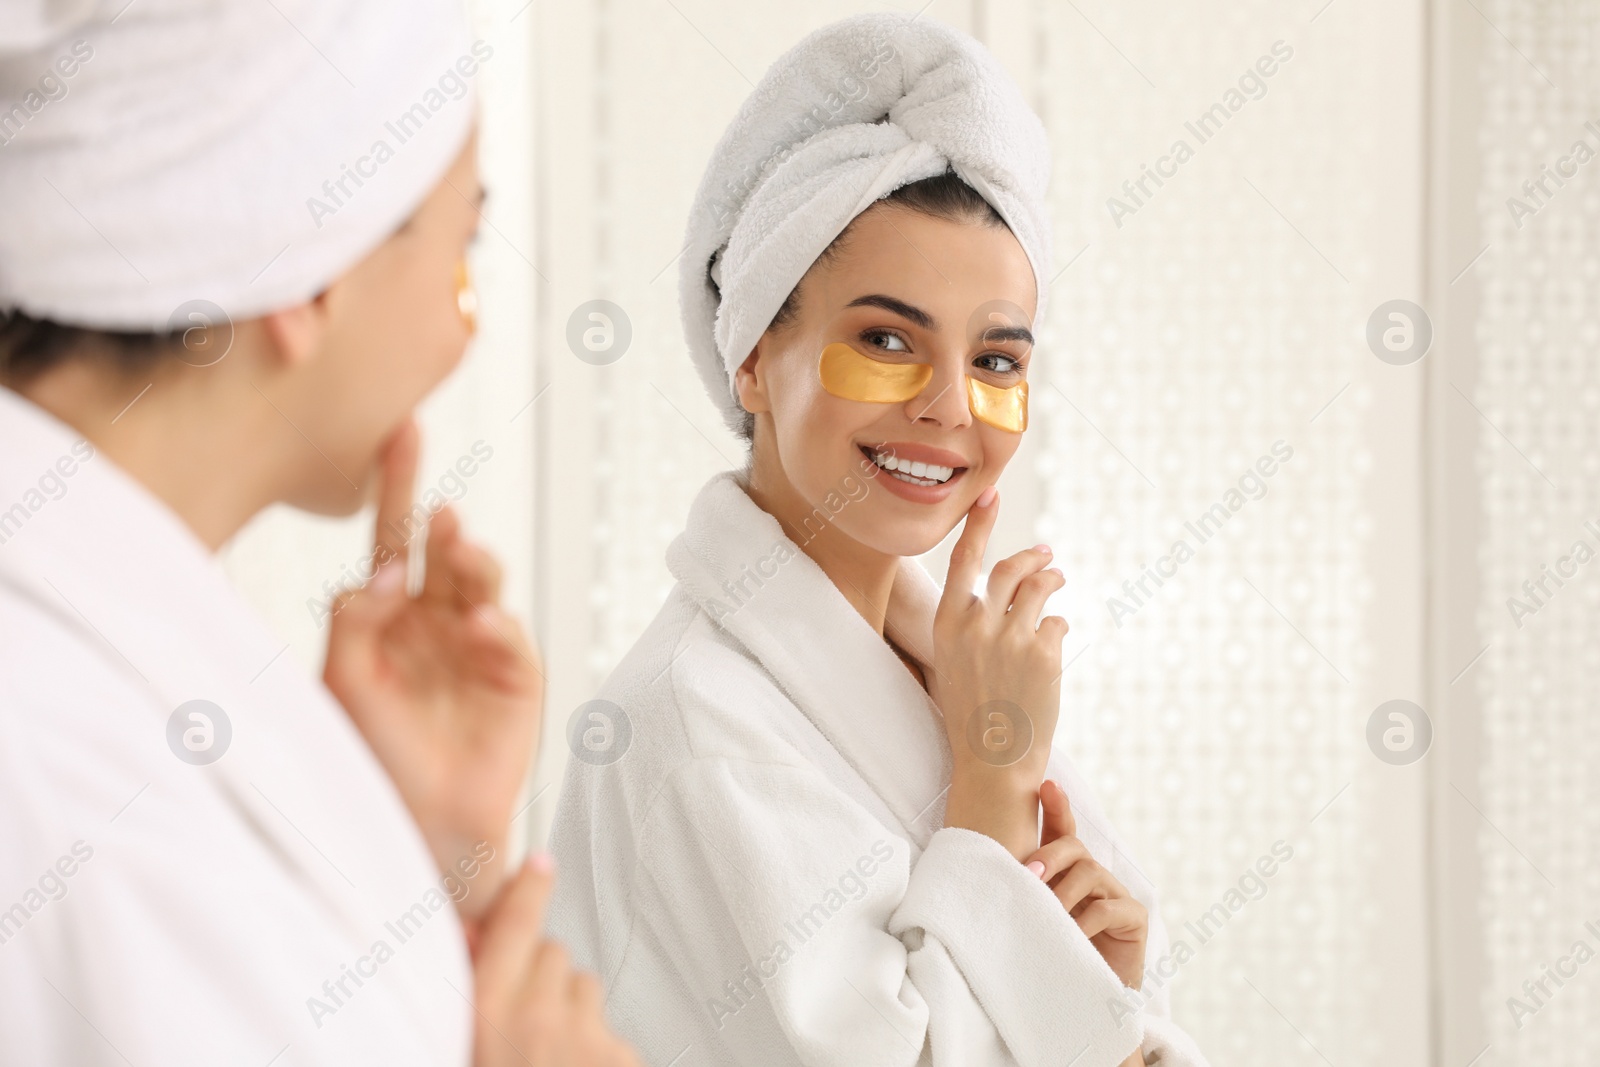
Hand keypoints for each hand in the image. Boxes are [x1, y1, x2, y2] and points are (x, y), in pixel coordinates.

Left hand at [324, 419, 543, 919]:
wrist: (419, 821)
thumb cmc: (372, 753)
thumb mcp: (340, 681)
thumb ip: (353, 620)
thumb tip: (388, 569)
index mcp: (389, 615)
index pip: (393, 540)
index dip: (397, 487)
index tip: (401, 431)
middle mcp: (435, 620)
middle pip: (443, 552)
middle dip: (443, 528)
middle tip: (440, 514)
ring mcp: (478, 644)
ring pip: (479, 581)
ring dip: (472, 561)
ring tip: (461, 551)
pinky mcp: (517, 675)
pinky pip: (508, 637)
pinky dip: (495, 626)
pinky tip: (477, 625)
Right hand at [474, 856, 640, 1066]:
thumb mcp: (462, 1040)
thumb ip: (468, 986)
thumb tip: (471, 937)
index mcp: (489, 1010)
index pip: (516, 923)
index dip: (528, 888)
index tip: (538, 865)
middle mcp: (540, 1015)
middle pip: (552, 951)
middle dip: (537, 971)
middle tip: (520, 1018)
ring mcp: (585, 1034)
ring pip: (583, 985)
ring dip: (568, 1006)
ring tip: (546, 1051)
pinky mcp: (619, 1054)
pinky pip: (607, 1025)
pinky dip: (592, 1043)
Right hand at [932, 485, 1067, 858]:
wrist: (993, 760)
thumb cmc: (973, 712)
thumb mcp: (957, 659)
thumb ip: (974, 622)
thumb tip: (1008, 586)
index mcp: (948, 623)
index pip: (964, 559)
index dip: (979, 524)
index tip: (990, 495)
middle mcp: (977, 623)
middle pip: (1010, 568)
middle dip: (1032, 556)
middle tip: (1047, 554)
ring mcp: (1012, 635)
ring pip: (1040, 588)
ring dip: (1053, 581)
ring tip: (1058, 581)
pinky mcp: (1045, 650)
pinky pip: (1058, 623)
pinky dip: (1058, 627)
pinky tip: (1053, 644)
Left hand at [1023, 779, 1146, 989]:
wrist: (1078, 1002)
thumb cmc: (1048, 957)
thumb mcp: (1028, 918)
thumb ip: (1017, 892)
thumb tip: (979, 870)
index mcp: (1066, 873)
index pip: (1061, 831)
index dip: (1055, 806)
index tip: (1046, 784)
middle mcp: (1092, 877)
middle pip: (1073, 846)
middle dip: (1048, 855)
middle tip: (1028, 875)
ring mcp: (1115, 894)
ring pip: (1089, 872)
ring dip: (1063, 892)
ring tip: (1048, 913)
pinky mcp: (1134, 917)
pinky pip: (1108, 908)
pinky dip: (1085, 921)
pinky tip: (1072, 935)